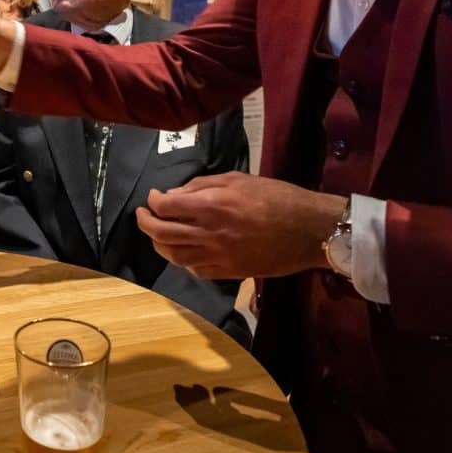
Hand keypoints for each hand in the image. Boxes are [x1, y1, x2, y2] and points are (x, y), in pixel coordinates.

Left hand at [134, 172, 346, 279]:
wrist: (309, 229)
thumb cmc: (276, 197)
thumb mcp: (238, 179)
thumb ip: (202, 186)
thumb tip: (174, 194)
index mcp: (212, 206)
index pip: (166, 206)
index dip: (153, 201)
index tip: (153, 197)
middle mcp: (210, 234)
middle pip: (161, 233)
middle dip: (145, 223)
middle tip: (142, 215)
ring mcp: (219, 257)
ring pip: (174, 256)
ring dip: (159, 244)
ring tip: (157, 234)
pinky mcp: (229, 273)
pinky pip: (196, 270)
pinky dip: (183, 261)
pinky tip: (183, 251)